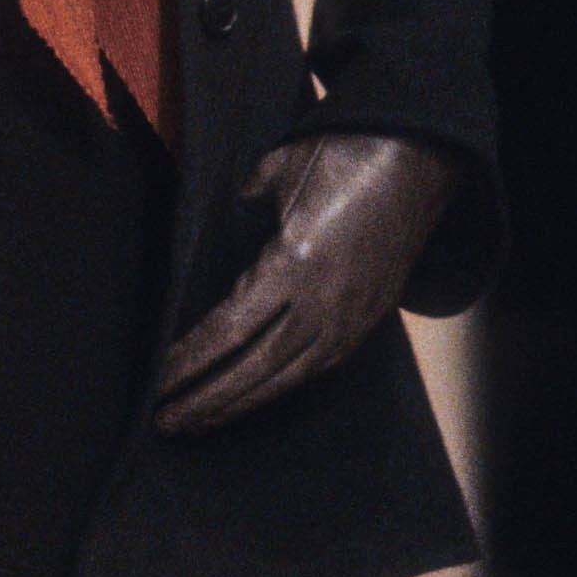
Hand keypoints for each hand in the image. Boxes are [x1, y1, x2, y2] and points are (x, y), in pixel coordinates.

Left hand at [156, 131, 458, 433]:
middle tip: (163, 421)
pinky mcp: (367, 321)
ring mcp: (349, 317)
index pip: (228, 330)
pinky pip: (315, 368)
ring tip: (197, 421)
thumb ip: (239, 205)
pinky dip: (277, 388)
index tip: (156, 380)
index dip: (189, 361)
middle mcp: (323, 303)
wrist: (420, 156)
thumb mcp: (275, 171)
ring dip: (237, 404)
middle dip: (206, 400)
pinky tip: (249, 398)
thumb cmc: (343, 155)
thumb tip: (213, 225)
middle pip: (254, 370)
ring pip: (286, 378)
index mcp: (294, 266)